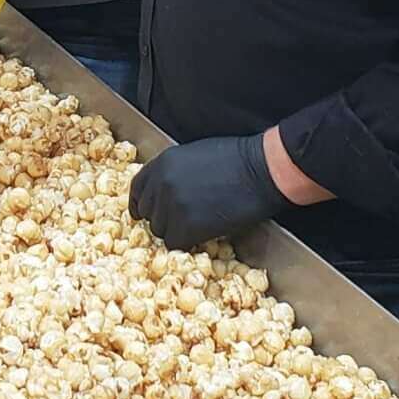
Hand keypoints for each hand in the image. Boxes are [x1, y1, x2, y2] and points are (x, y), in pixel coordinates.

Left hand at [129, 132, 288, 248]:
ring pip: (160, 231)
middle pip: (148, 213)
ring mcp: (173, 205)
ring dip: (176, 232)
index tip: (143, 214)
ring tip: (198, 225)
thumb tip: (165, 191)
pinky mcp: (187, 225)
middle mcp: (162, 183)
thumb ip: (174, 172)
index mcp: (163, 162)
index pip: (137, 188)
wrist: (261, 171)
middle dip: (162, 219)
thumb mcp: (195, 155)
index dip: (140, 203)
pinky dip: (187, 242)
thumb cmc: (238, 160)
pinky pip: (175, 243)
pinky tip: (203, 234)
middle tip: (182, 222)